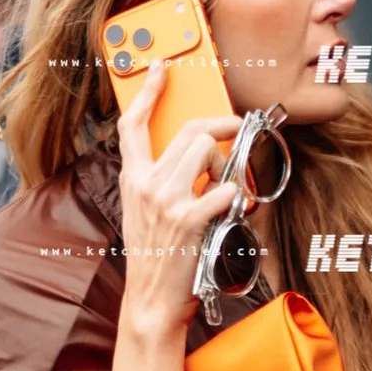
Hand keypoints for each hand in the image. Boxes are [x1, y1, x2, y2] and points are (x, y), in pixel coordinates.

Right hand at [114, 61, 241, 343]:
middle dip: (222, 125)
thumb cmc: (157, 260)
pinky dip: (237, 197)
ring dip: (229, 162)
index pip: (133, 124)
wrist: (151, 302)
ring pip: (207, 150)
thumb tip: (203, 161)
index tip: (161, 68)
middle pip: (190, 130)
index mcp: (134, 179)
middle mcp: (146, 184)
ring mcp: (166, 201)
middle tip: (238, 130)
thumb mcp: (146, 214)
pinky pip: (224, 190)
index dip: (149, 92)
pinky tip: (234, 210)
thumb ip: (164, 183)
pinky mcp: (188, 220)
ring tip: (230, 182)